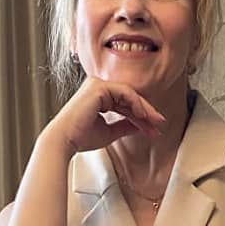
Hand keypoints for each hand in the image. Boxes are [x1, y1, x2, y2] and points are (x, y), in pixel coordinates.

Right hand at [45, 78, 164, 157]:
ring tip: (155, 123)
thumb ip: (124, 126)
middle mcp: (97, 87)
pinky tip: (143, 116)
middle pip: (129, 98)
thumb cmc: (81, 138)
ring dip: (144, 110)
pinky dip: (136, 103)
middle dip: (146, 113)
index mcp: (98, 96)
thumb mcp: (109, 132)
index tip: (154, 131)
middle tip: (160, 125)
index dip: (141, 118)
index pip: (125, 104)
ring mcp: (98, 84)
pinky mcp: (99, 87)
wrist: (64, 140)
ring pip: (130, 95)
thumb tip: (140, 126)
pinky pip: (125, 92)